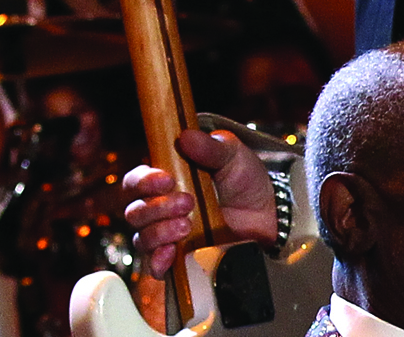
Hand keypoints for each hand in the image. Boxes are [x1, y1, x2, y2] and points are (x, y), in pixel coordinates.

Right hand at [123, 129, 277, 278]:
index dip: (144, 181)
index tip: (167, 180)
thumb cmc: (245, 181)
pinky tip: (170, 253)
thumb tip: (185, 137)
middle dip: (157, 208)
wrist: (269, 214)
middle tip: (188, 202)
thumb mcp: (233, 155)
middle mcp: (160, 209)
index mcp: (166, 181)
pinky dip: (157, 261)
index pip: (135, 182)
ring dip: (160, 231)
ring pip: (142, 238)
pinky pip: (154, 265)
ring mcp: (168, 235)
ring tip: (187, 225)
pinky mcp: (179, 259)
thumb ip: (211, 147)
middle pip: (135, 212)